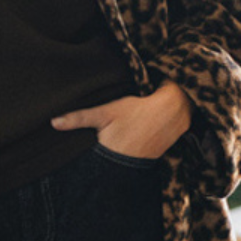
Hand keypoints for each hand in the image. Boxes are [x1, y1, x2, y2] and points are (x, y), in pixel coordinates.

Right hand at [51, 81, 192, 159]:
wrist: (130, 167)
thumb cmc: (120, 137)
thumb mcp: (101, 116)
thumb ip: (79, 114)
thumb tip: (54, 121)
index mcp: (168, 99)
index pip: (174, 76)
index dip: (164, 73)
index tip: (153, 73)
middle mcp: (180, 111)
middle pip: (181, 88)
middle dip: (169, 84)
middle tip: (154, 82)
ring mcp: (183, 123)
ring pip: (185, 102)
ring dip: (175, 98)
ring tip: (156, 95)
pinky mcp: (181, 133)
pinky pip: (184, 115)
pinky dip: (177, 111)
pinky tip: (161, 111)